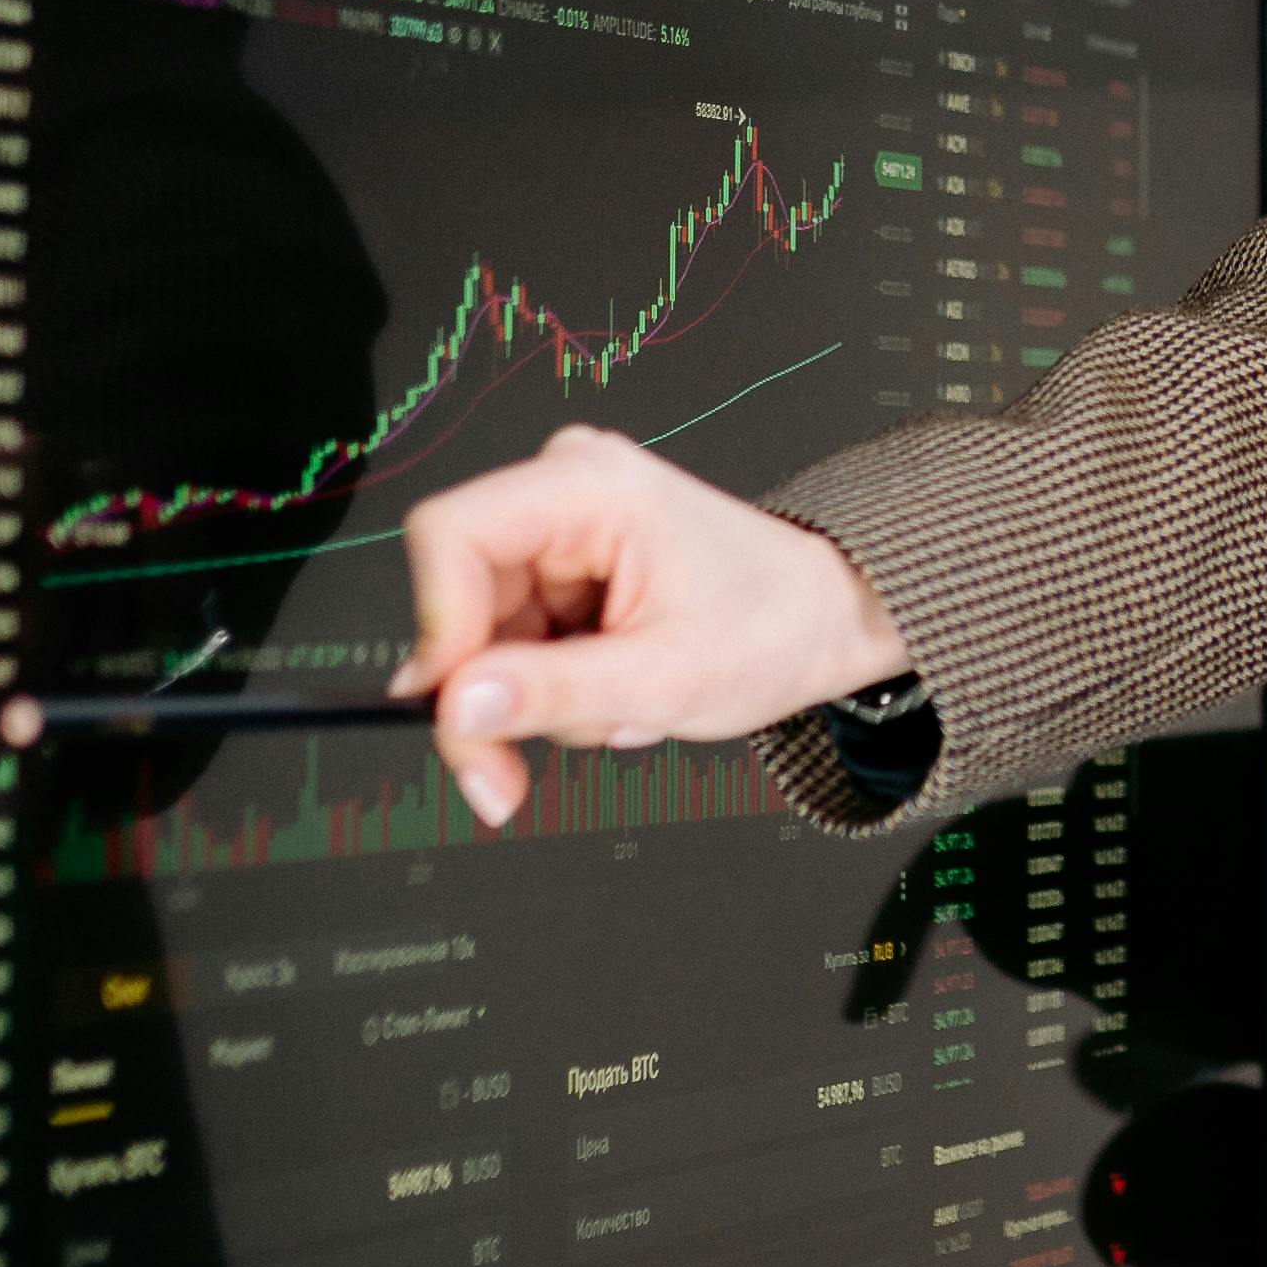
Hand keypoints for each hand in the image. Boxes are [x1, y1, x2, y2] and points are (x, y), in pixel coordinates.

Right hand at [395, 427, 910, 832]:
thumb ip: (553, 693)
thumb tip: (456, 708)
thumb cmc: (777, 627)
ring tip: (614, 710)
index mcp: (590, 486)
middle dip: (485, 692)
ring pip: (481, 631)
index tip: (456, 712)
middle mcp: (565, 488)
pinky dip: (551, 686)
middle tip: (504, 780)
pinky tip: (611, 693)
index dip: (437, 628)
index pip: (452, 535)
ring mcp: (564, 526)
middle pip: (458, 593)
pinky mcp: (566, 564)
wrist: (828, 619)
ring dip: (532, 697)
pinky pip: (514, 639)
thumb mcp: (666, 679)